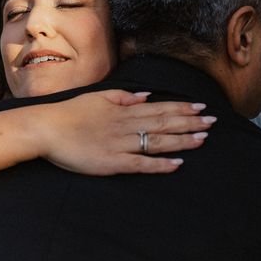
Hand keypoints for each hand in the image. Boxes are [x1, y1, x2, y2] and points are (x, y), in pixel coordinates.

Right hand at [34, 89, 214, 174]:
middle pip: (164, 123)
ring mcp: (120, 144)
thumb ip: (123, 97)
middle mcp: (126, 125)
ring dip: (182, 140)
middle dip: (190, 122)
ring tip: (203, 139)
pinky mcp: (112, 162)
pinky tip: (177, 164)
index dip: (182, 108)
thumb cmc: (70, 113)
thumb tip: (145, 96)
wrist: (47, 129)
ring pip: (157, 142)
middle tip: (213, 122)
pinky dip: (160, 164)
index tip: (201, 107)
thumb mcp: (97, 97)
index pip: (159, 108)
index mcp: (123, 110)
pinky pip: (141, 164)